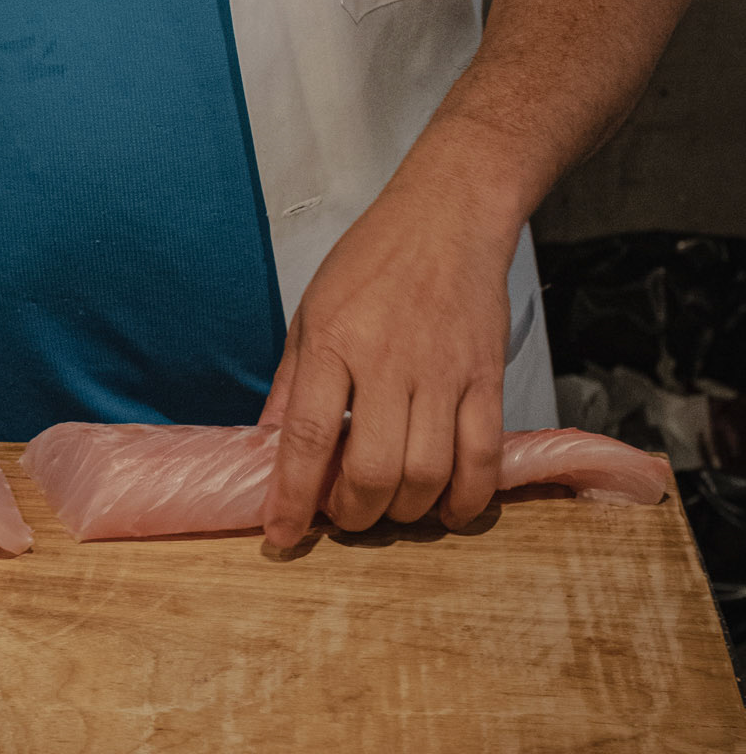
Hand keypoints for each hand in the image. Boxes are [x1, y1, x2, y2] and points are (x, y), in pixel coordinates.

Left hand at [258, 186, 512, 549]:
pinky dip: (466, 497)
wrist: (447, 218)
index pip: (306, 436)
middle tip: (344, 515)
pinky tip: (446, 509)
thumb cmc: (371, 261)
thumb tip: (266, 445)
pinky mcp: (487, 379)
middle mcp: (386, 362)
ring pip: (428, 473)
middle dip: (354, 513)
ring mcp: (442, 372)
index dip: (291, 496)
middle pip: (374, 469)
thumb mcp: (311, 311)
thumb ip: (292, 382)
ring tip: (388, 509)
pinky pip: (483, 457)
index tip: (280, 536)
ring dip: (405, 512)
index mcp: (332, 342)